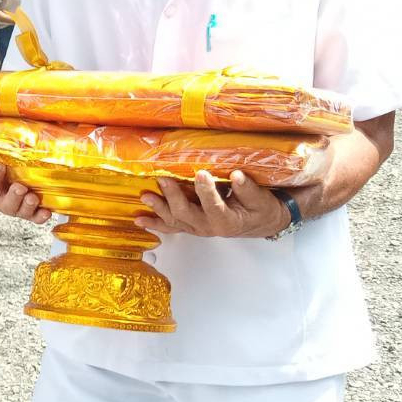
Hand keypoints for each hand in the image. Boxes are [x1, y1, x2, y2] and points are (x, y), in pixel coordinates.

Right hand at [0, 161, 50, 223]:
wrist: (8, 180)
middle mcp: (0, 200)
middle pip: (4, 202)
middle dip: (12, 196)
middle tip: (19, 187)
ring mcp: (15, 207)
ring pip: (20, 210)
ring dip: (26, 205)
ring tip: (32, 197)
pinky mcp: (30, 212)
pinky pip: (35, 217)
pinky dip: (40, 216)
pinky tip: (46, 212)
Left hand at [135, 171, 291, 238]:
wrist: (260, 223)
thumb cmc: (261, 210)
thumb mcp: (261, 201)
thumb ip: (248, 190)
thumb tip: (236, 176)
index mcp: (226, 221)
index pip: (214, 206)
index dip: (206, 191)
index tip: (201, 173)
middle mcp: (208, 227)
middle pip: (186, 214)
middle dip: (173, 196)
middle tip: (164, 179)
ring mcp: (196, 227)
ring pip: (174, 220)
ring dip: (158, 208)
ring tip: (146, 197)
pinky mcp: (190, 225)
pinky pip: (170, 226)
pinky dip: (154, 223)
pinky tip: (139, 220)